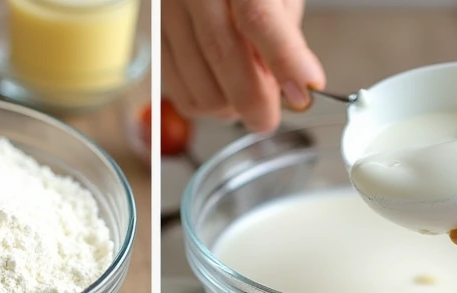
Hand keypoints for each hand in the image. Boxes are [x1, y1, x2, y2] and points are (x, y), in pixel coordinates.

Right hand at [162, 0, 325, 132]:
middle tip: (269, 116)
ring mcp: (167, 10)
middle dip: (254, 100)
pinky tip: (222, 87)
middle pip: (222, 54)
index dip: (283, 60)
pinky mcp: (154, 36)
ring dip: (230, 105)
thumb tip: (290, 82)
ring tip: (246, 88)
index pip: (256, 16)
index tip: (302, 93)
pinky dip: (208, 105)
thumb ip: (284, 33)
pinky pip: (181, 93)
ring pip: (199, 82)